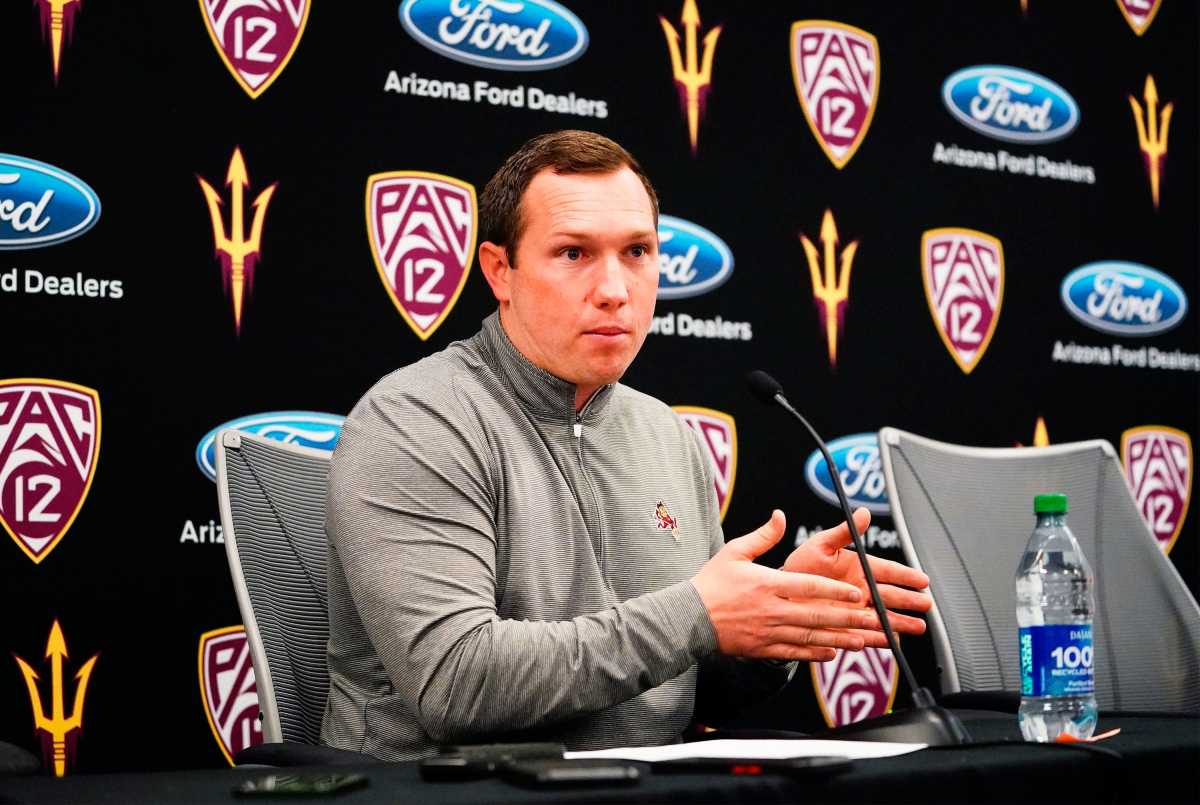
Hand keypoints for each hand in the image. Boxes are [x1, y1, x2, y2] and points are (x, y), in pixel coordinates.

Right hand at [691, 510, 885, 661]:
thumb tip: (780, 515)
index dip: (835, 591)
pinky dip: (815, 654)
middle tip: (871, 619)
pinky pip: (794, 652)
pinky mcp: (762, 647)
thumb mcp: (734, 552)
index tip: (857, 593)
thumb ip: (762, 535)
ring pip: (811, 636)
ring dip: (838, 639)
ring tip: (861, 640)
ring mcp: (769, 631)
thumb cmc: (711, 583)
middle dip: (847, 618)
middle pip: (817, 614)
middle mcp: (772, 609)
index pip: (809, 587)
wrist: (688, 618)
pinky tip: (831, 653)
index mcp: (768, 584)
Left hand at [783, 508, 931, 648]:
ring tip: (918, 627)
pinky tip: (890, 641)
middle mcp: (861, 590)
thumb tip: (862, 512)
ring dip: (900, 622)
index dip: (906, 575)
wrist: (781, 592)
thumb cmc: (801, 566)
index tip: (923, 580)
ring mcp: (855, 610)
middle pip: (890, 595)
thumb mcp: (821, 545)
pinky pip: (865, 634)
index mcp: (859, 568)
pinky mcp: (845, 628)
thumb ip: (844, 532)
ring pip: (883, 617)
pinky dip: (877, 638)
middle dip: (909, 600)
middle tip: (926, 604)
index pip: (888, 570)